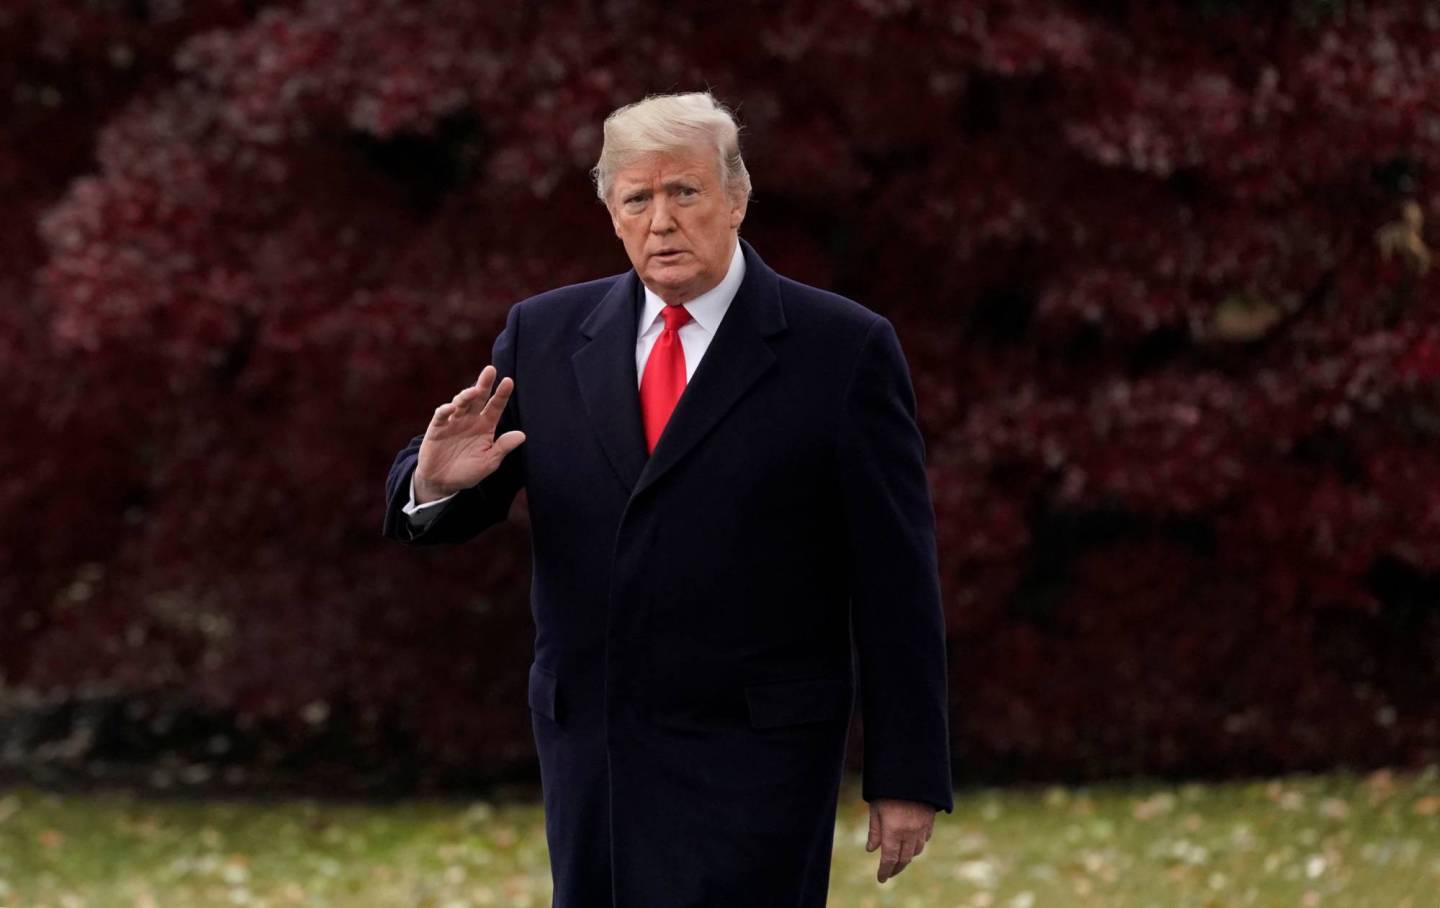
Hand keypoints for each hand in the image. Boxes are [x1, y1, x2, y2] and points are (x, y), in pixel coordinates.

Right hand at [414, 365, 525, 501]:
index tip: (509, 381)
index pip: (495, 406)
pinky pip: (441, 416)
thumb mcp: (488, 462)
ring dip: (466, 395)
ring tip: (474, 391)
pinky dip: (445, 410)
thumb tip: (522, 435)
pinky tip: (452, 407)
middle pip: (478, 398)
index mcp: (485, 426)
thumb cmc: (468, 471)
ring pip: (460, 403)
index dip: (502, 394)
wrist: (442, 482)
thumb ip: (502, 447)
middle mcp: (470, 420)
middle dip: (484, 384)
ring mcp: (453, 422)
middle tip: (490, 370)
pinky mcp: (437, 428)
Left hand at [865, 797, 934, 883]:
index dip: (885, 871)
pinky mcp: (930, 821)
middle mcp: (909, 833)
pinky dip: (917, 845)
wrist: (912, 772)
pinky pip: (925, 839)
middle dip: (896, 868)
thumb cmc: (888, 790)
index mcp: (893, 831)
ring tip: (899, 859)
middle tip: (889, 873)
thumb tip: (871, 850)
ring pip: (916, 851)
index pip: (889, 859)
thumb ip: (874, 831)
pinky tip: (912, 844)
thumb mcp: (875, 808)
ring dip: (907, 858)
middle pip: (904, 859)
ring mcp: (922, 828)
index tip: (881, 879)